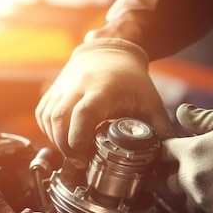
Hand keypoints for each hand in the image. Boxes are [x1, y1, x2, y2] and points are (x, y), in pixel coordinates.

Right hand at [35, 38, 173, 168]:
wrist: (110, 51)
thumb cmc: (132, 80)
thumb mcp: (151, 103)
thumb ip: (161, 130)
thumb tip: (169, 158)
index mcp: (102, 90)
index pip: (82, 114)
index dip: (78, 138)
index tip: (84, 157)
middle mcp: (78, 86)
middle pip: (59, 118)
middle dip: (65, 146)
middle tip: (78, 162)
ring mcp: (63, 87)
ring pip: (47, 117)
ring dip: (56, 140)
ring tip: (72, 154)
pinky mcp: (54, 91)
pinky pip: (42, 114)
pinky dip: (48, 131)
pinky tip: (62, 141)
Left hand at [161, 104, 212, 212]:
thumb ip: (200, 118)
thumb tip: (181, 112)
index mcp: (191, 152)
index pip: (165, 151)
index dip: (172, 150)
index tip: (181, 151)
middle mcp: (193, 178)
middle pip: (171, 182)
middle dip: (183, 176)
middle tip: (206, 170)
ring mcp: (206, 201)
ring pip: (189, 204)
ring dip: (198, 198)